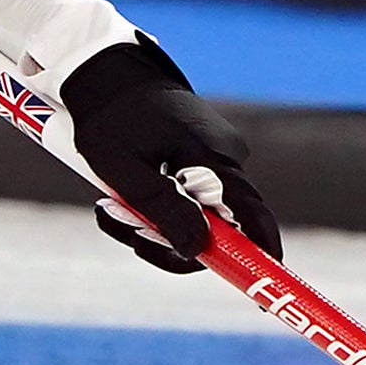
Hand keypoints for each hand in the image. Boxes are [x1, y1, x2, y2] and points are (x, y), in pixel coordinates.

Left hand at [61, 37, 280, 274]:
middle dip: (170, 243)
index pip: (253, 216)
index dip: (263, 254)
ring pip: (195, 215)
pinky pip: (184, 198)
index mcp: (212, 157)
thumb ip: (165, 212)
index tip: (262, 292)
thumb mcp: (127, 172)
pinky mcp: (195, 156)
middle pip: (217, 226)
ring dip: (154, 226)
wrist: (103, 72)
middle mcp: (222, 158)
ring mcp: (210, 156)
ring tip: (108, 209)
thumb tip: (199, 253)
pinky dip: (154, 208)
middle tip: (124, 230)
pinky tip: (118, 199)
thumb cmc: (110, 118)